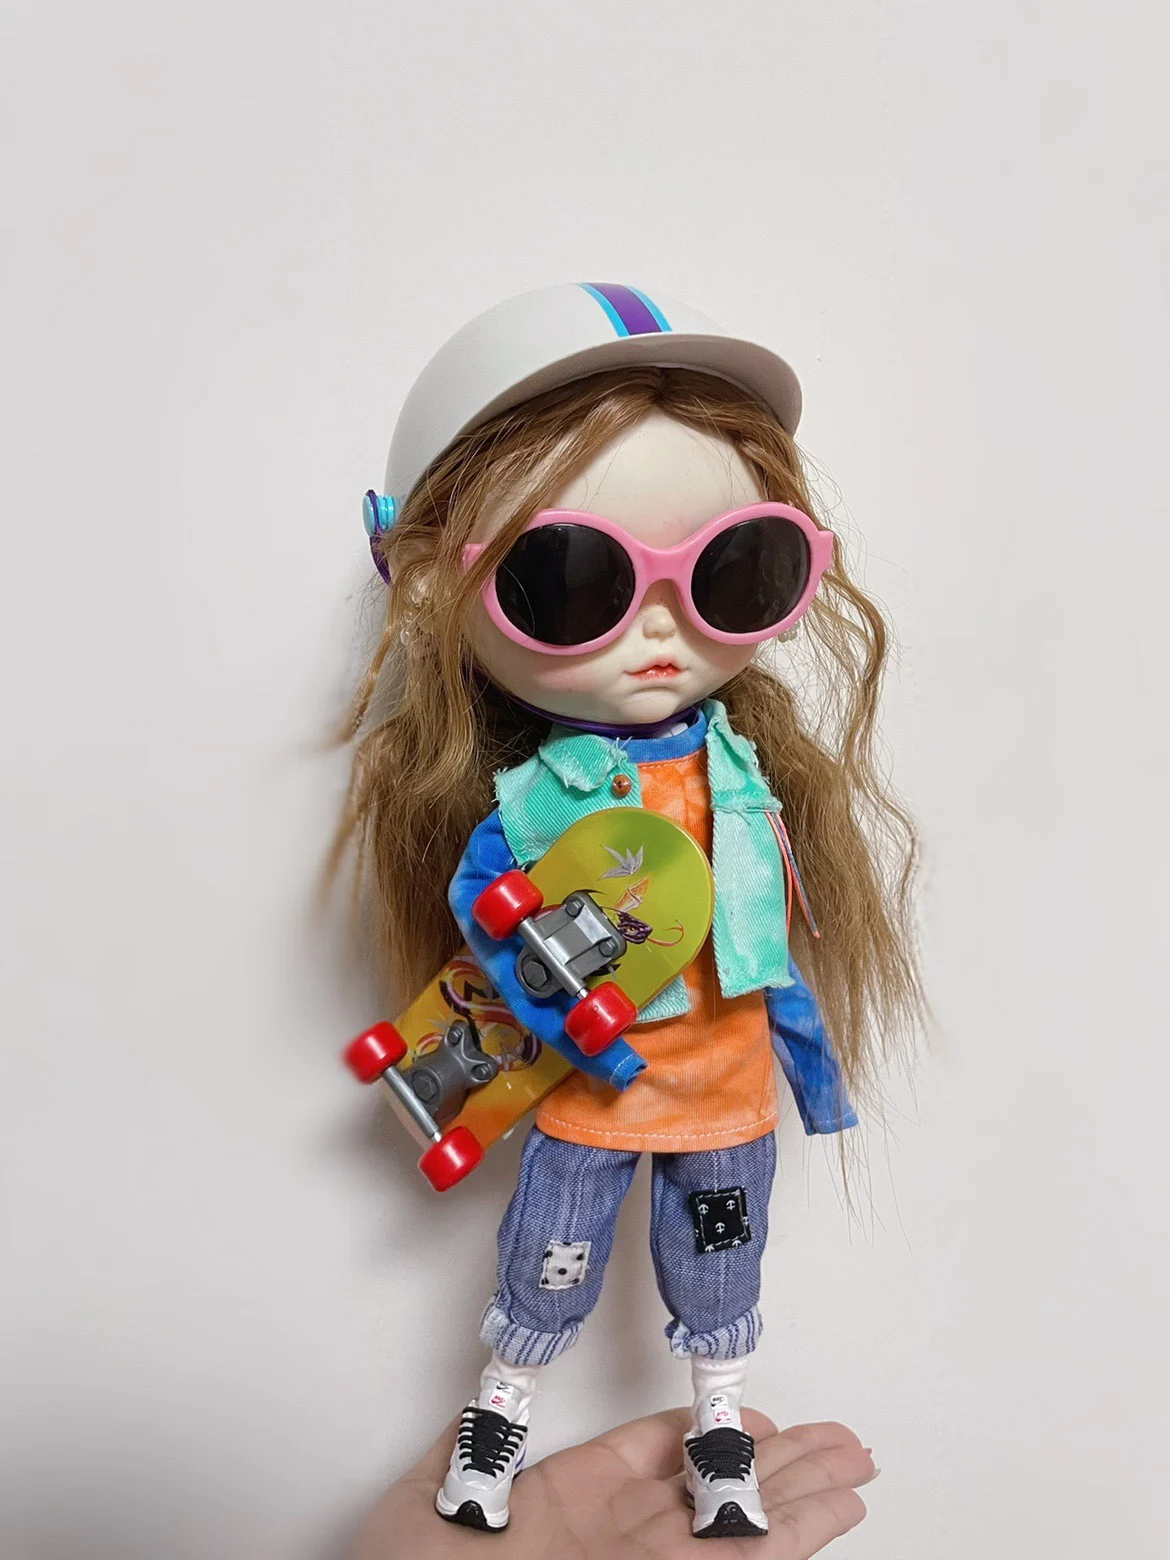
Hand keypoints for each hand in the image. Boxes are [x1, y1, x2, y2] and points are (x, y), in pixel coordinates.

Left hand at [355, 1407, 873, 1557]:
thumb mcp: (428, 1505)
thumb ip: (469, 1453)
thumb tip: (480, 1406)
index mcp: (565, 1506)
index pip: (654, 1458)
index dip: (709, 1435)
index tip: (753, 1417)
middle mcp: (612, 1543)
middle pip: (714, 1492)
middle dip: (782, 1467)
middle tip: (842, 1445)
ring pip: (738, 1529)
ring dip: (800, 1501)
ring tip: (854, 1477)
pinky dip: (781, 1545)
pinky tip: (819, 1527)